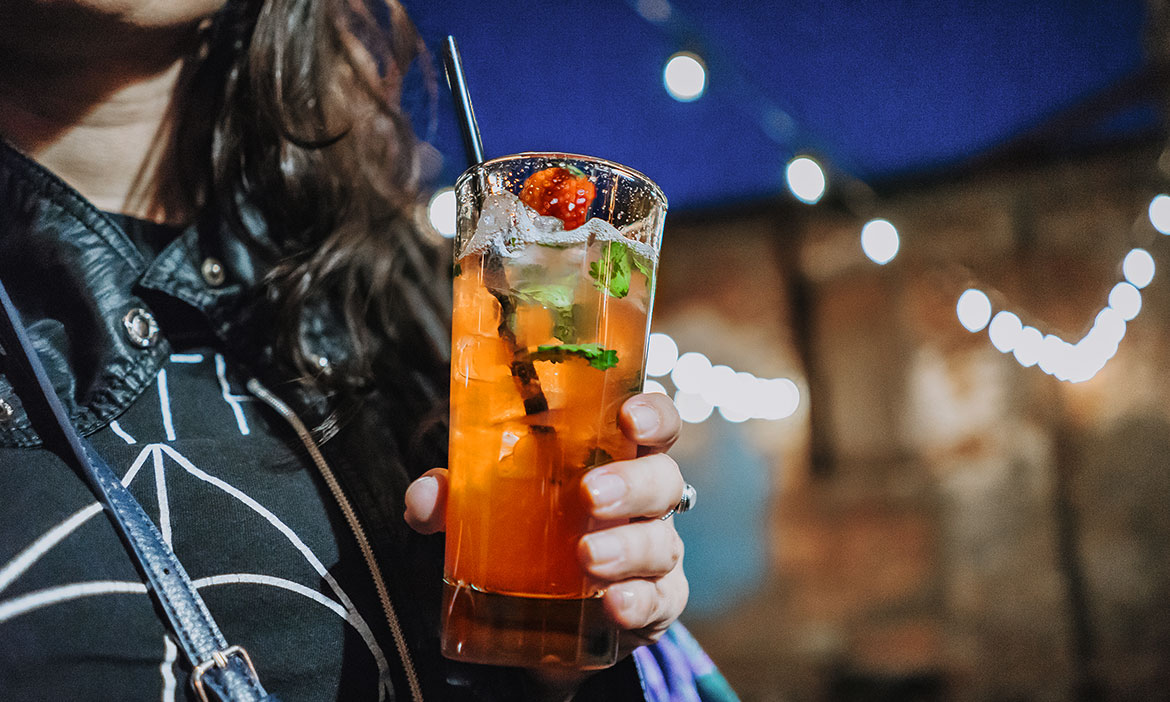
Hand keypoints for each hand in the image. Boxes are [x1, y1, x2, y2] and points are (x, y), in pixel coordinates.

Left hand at [404, 392, 688, 659]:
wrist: (550, 618)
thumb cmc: (532, 534)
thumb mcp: (490, 508)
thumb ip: (455, 497)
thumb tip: (423, 496)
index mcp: (616, 459)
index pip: (654, 424)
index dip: (652, 415)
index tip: (629, 419)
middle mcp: (646, 502)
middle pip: (663, 480)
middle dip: (632, 483)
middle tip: (590, 495)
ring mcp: (657, 553)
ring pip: (660, 543)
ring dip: (628, 547)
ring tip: (589, 556)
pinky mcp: (655, 604)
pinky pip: (659, 602)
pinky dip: (639, 603)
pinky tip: (615, 604)